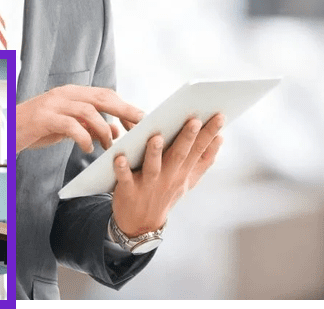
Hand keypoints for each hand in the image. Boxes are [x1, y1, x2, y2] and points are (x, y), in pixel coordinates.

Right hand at [16, 85, 143, 153]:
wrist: (7, 130)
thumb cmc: (38, 128)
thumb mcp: (67, 125)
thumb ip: (89, 125)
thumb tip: (115, 130)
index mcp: (72, 93)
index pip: (105, 94)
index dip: (125, 106)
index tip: (141, 120)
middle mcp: (65, 94)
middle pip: (101, 97)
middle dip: (124, 111)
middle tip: (140, 125)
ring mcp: (54, 104)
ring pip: (88, 111)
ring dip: (103, 129)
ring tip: (108, 145)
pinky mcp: (44, 118)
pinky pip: (70, 125)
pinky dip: (83, 137)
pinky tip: (88, 148)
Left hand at [111, 113, 224, 236]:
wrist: (141, 224)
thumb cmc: (165, 194)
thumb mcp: (188, 180)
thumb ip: (203, 160)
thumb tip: (220, 138)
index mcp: (182, 173)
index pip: (198, 150)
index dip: (209, 134)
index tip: (219, 116)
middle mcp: (168, 178)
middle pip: (178, 156)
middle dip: (187, 138)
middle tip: (194, 120)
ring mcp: (148, 185)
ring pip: (152, 167)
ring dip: (154, 152)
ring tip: (156, 137)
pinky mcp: (128, 190)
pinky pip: (124, 178)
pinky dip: (122, 168)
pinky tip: (120, 157)